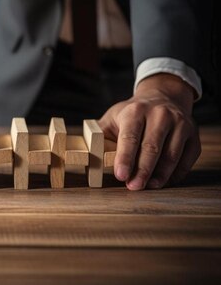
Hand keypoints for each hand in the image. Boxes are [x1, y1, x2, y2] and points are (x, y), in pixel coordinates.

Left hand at [98, 73, 200, 189]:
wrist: (162, 97)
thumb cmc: (132, 114)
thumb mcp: (112, 118)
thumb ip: (101, 136)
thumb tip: (90, 157)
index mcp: (135, 110)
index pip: (130, 137)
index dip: (125, 158)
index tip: (121, 176)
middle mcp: (160, 114)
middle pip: (152, 148)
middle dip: (142, 171)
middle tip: (134, 187)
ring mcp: (180, 123)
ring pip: (171, 155)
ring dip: (160, 175)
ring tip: (149, 186)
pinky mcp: (193, 134)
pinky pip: (187, 158)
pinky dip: (176, 173)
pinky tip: (164, 181)